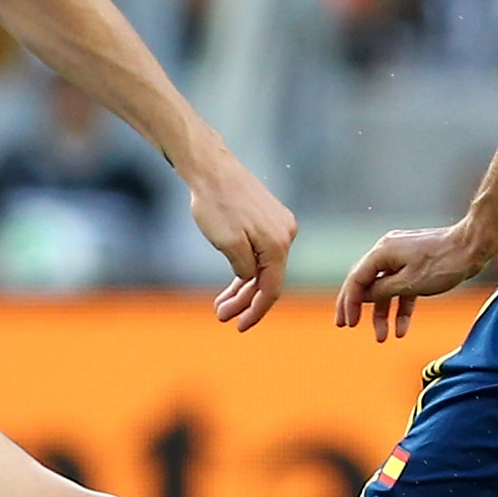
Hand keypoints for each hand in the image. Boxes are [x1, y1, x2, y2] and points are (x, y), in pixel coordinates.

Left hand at [184, 152, 295, 331]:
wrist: (212, 169)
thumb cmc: (217, 205)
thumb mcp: (228, 244)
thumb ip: (244, 269)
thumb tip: (251, 279)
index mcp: (278, 243)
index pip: (271, 289)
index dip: (255, 311)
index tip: (239, 327)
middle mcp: (285, 235)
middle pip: (267, 279)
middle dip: (245, 301)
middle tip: (221, 316)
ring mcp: (278, 225)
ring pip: (262, 266)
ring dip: (243, 287)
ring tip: (222, 304)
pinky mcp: (267, 219)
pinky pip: (259, 252)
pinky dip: (245, 268)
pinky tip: (232, 281)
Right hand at [335, 219, 492, 341]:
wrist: (473, 247)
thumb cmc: (443, 263)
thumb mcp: (409, 283)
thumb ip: (382, 290)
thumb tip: (362, 296)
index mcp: (382, 251)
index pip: (357, 279)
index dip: (349, 302)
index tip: (347, 324)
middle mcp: (388, 251)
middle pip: (366, 282)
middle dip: (357, 307)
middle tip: (347, 326)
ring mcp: (402, 257)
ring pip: (385, 288)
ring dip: (382, 313)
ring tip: (382, 337)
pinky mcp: (416, 265)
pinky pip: (402, 287)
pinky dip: (401, 306)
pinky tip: (402, 328)